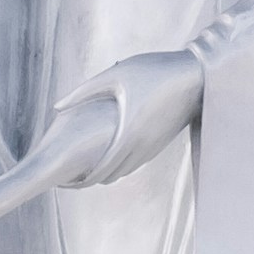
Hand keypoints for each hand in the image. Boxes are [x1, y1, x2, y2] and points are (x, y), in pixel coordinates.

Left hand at [0, 45, 204, 225]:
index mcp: (127, 135)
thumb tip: (56, 108)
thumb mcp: (114, 76)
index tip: (63, 182)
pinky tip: (108, 156)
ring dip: (104, 174)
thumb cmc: (154, 71)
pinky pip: (135, 162)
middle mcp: (141, 147)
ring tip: (84, 169)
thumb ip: (83, 92)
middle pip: (110, 176)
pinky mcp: (160, 143)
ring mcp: (153, 147)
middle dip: (87, 181)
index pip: (99, 171)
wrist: (197, 77)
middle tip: (68, 178)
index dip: (79, 182)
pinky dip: (119, 166)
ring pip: (124, 171)